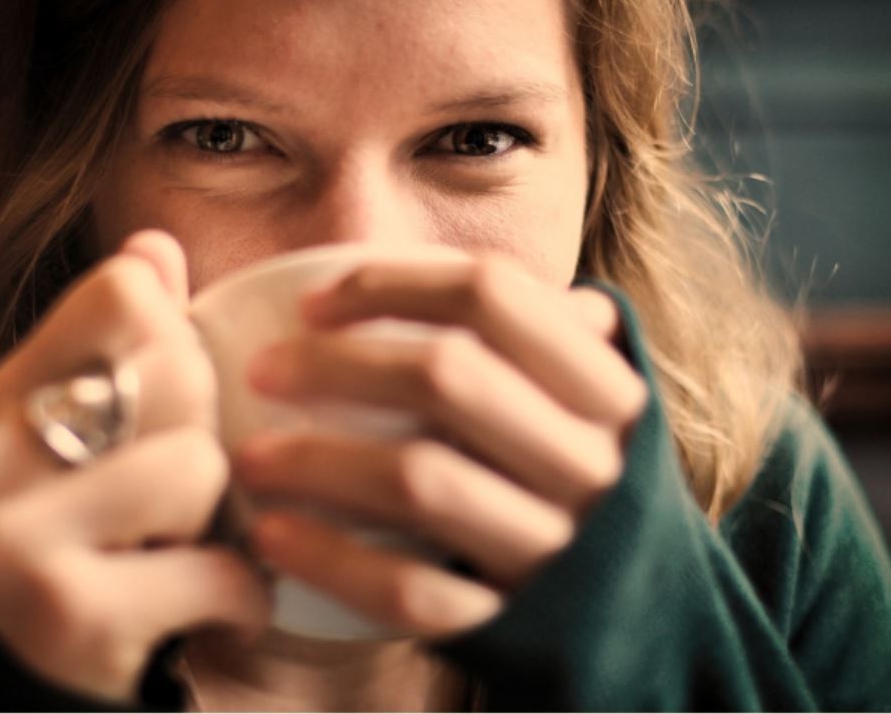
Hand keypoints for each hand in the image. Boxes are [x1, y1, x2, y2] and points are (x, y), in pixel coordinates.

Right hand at [0, 231, 270, 701]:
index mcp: (1, 397)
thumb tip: (155, 243)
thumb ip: (123, 343)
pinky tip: (211, 610)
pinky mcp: (64, 611)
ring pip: (198, 464)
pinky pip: (215, 567)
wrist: (37, 691)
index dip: (180, 343)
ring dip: (222, 523)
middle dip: (206, 436)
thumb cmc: (93, 549)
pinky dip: (239, 598)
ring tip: (183, 551)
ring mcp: (13, 536)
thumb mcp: (97, 440)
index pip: (126, 291)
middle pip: (175, 366)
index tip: (168, 409)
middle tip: (179, 498)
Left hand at [235, 256, 646, 636]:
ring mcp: (555, 548)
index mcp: (605, 389)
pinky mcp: (512, 622)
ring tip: (249, 457)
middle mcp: (590, 462)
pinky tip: (273, 536)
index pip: (492, 294)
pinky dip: (333, 560)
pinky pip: (410, 591)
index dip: (390, 283)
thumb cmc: (580, 484)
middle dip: (335, 365)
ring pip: (420, 482)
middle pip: (447, 378)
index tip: (312, 302)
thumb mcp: (588, 404)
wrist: (641, 624)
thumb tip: (438, 266)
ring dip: (317, 462)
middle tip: (261, 371)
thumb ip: (538, 334)